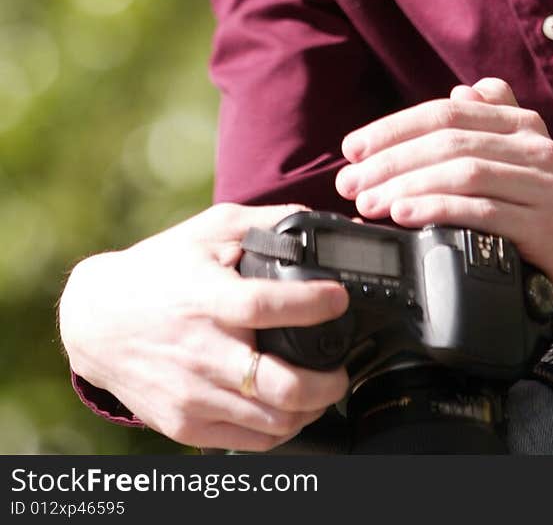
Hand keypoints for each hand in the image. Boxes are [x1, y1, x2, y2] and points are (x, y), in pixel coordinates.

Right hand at [58, 203, 349, 450]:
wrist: (97, 321)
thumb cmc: (159, 270)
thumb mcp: (210, 230)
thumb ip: (265, 223)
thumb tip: (316, 223)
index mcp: (207, 299)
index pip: (265, 307)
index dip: (312, 305)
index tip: (339, 299)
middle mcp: (200, 352)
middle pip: (280, 386)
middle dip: (328, 382)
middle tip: (343, 368)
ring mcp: (192, 395)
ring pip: (273, 422)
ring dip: (311, 408)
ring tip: (322, 389)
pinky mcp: (185, 425)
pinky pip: (250, 441)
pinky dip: (280, 428)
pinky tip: (290, 408)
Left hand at [335, 78, 552, 317]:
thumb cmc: (541, 209)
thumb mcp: (518, 159)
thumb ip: (492, 121)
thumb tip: (461, 92)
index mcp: (521, 123)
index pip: (447, 112)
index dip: (394, 127)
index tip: (352, 148)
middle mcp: (536, 145)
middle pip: (449, 141)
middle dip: (390, 161)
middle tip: (349, 182)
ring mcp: (544, 184)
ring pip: (462, 173)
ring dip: (406, 186)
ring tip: (368, 202)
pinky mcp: (545, 225)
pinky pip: (483, 211)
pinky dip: (438, 211)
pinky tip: (406, 217)